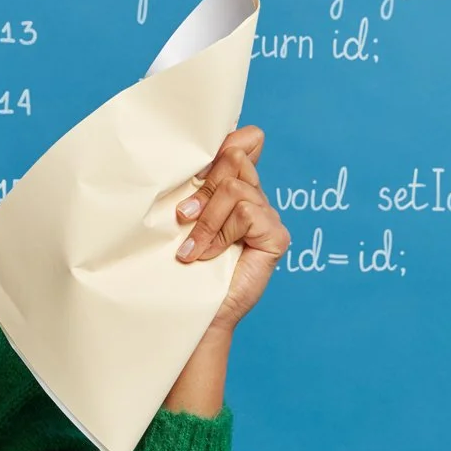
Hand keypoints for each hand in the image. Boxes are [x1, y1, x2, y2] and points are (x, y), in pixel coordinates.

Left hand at [163, 125, 290, 415]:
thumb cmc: (175, 263)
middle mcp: (254, 198)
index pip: (245, 141)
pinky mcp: (275, 237)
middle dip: (202, 188)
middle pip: (235, 159)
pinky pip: (248, 211)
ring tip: (191, 247)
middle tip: (183, 217)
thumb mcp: (180, 213)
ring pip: (234, 187)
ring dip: (206, 218)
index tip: (198, 167)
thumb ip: (194, 179)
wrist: (186, 310)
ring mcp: (268, 217)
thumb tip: (209, 140)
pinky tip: (207, 256)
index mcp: (233, 187)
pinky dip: (221, 232)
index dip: (223, 145)